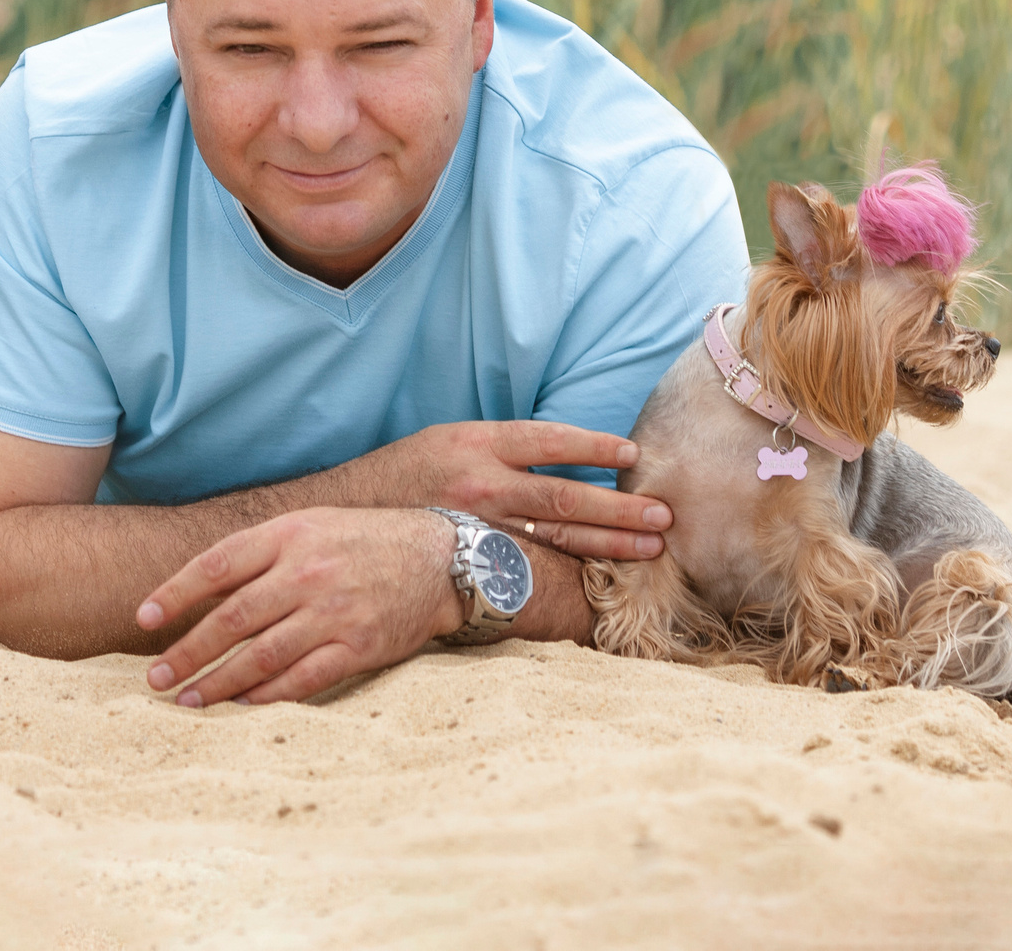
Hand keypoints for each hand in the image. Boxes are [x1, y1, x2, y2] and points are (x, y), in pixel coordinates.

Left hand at [136, 507, 462, 706]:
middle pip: (232, 618)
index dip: (175, 593)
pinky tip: (241, 704)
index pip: (217, 565)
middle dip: (188, 652)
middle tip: (155, 678)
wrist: (439, 558)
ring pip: (261, 655)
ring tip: (186, 699)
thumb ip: (261, 551)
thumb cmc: (363, 540)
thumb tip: (202, 585)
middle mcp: (307, 572)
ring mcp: (333, 612)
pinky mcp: (358, 647)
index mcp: (289, 535)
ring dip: (218, 682)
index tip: (142, 619)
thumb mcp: (311, 524)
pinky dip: (267, 695)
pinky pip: (303, 679)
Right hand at [370, 420, 669, 559]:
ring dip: (608, 541)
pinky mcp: (472, 557)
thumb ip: (499, 448)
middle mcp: (481, 482)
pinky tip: (602, 572)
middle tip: (663, 516)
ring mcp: (477, 525)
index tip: (632, 454)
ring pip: (556, 533)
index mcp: (477, 442)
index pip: (548, 440)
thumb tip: (560, 455)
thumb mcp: (448, 440)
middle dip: (618, 506)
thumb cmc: (404, 474)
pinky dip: (570, 566)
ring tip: (651, 547)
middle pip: (564, 494)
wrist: (348, 515)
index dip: (594, 446)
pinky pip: (531, 561)